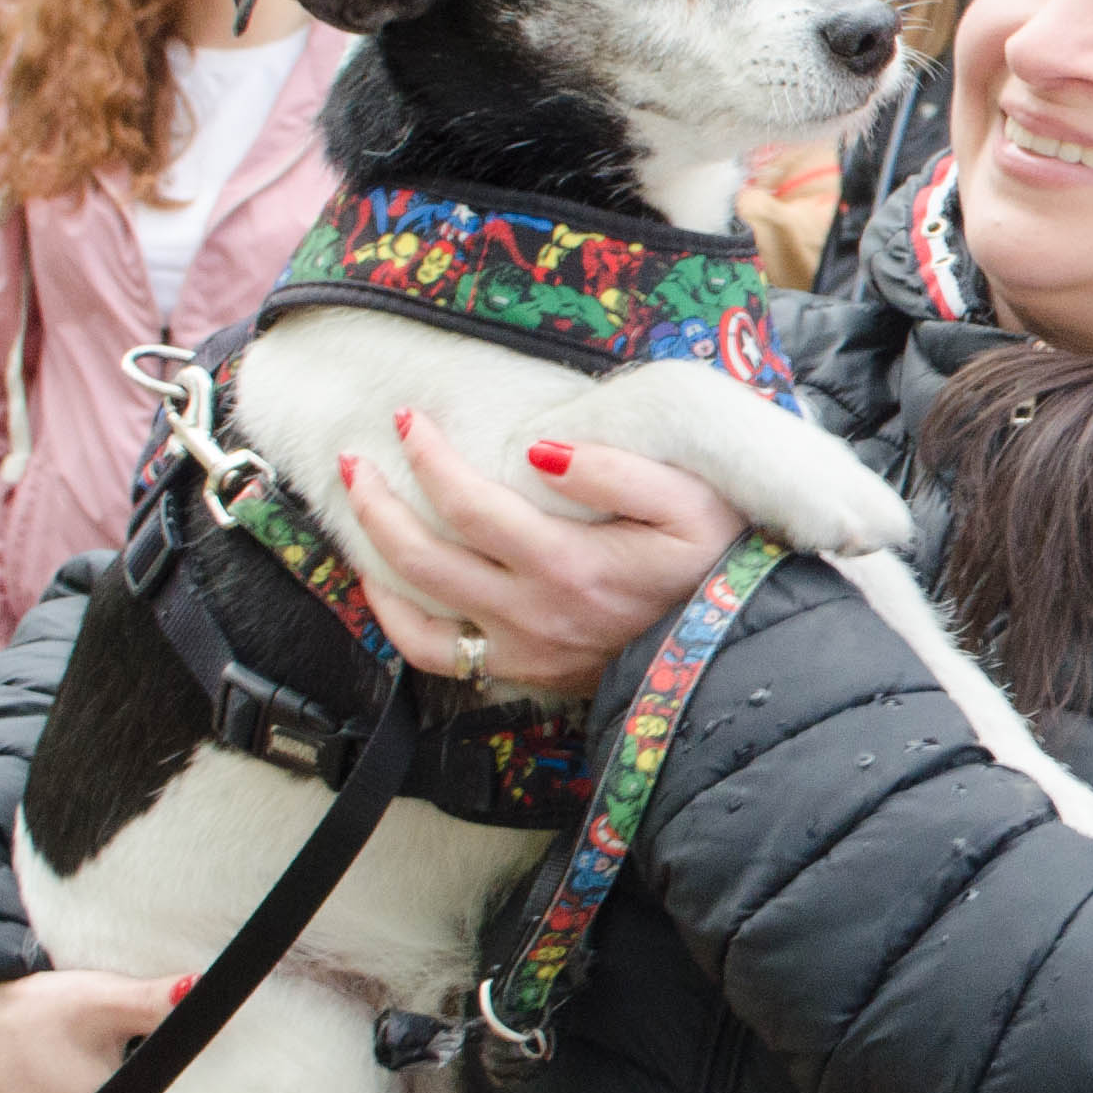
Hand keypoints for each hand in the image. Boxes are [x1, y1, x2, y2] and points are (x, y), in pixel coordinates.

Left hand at [335, 410, 744, 693]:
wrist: (734, 653)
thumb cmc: (718, 567)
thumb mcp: (692, 505)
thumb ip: (618, 473)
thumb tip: (541, 450)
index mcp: (568, 564)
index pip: (469, 504)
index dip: (428, 457)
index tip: (409, 420)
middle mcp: (531, 612)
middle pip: (421, 555)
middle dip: (377, 500)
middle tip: (358, 458)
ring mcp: (521, 649)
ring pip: (415, 607)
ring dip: (372, 553)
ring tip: (359, 507)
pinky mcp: (521, 672)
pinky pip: (434, 655)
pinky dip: (395, 618)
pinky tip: (382, 583)